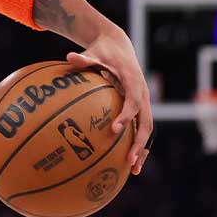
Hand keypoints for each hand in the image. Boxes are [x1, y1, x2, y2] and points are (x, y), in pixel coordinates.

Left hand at [65, 25, 153, 174]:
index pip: (133, 101)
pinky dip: (137, 143)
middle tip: (129, 160)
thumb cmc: (104, 51)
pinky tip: (126, 162)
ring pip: (147, 128)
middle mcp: (143, 93)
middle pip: (146, 121)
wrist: (118, 46)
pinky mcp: (139, 107)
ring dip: (142, 149)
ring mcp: (143, 102)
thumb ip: (84, 58)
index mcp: (134, 81)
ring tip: (133, 170)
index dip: (126, 115)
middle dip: (140, 142)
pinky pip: (140, 128)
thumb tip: (69, 56)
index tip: (114, 130)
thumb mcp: (94, 52)